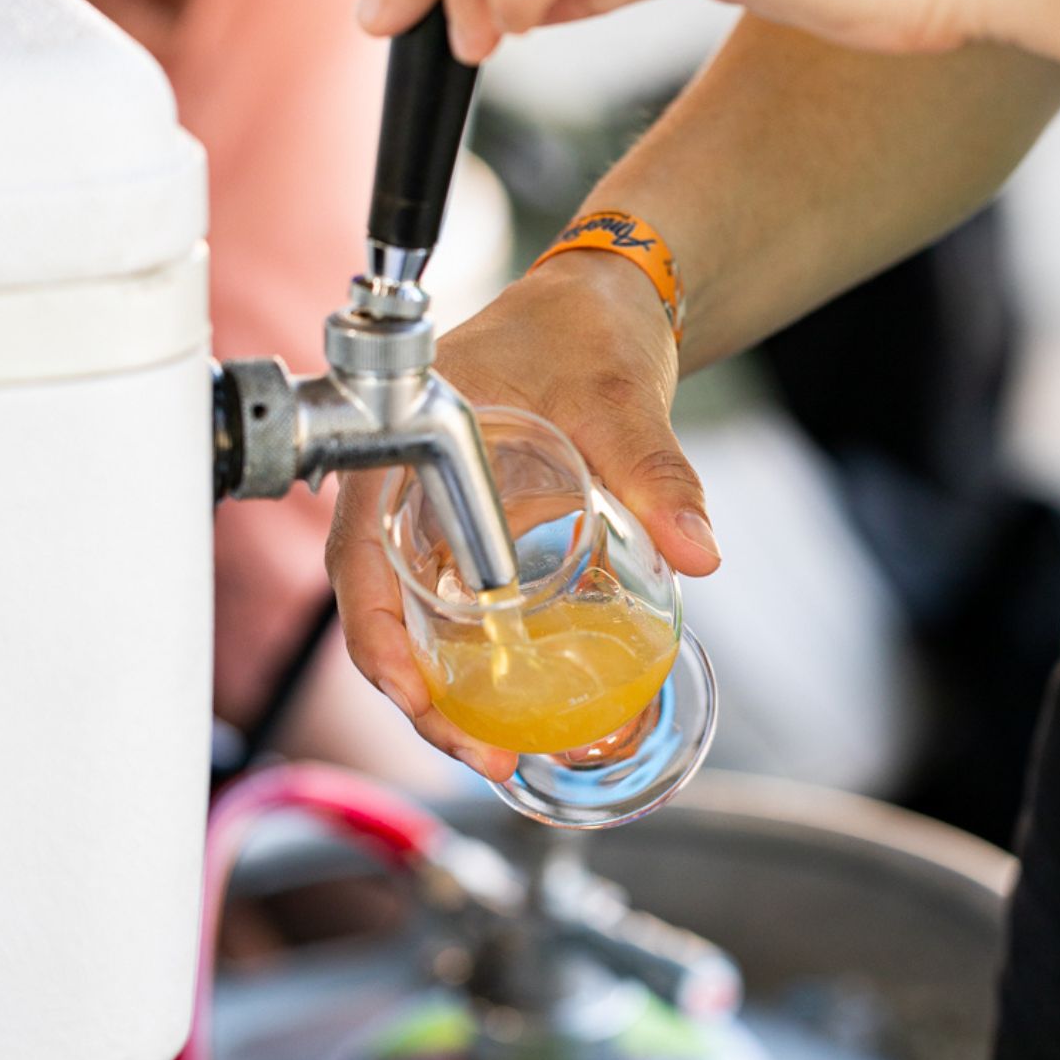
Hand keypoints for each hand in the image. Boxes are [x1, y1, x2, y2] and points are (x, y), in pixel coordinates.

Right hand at [324, 252, 721, 778]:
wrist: (601, 303)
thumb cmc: (583, 327)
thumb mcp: (618, 395)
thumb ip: (655, 470)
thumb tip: (699, 552)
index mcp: (404, 444)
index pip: (359, 553)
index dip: (374, 631)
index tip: (413, 688)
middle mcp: (404, 491)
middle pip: (382, 609)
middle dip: (420, 694)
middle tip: (481, 753)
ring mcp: (437, 520)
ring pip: (418, 622)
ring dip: (448, 694)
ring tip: (500, 755)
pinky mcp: (475, 540)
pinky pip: (460, 612)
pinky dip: (479, 665)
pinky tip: (518, 710)